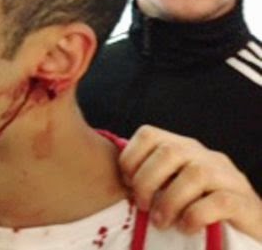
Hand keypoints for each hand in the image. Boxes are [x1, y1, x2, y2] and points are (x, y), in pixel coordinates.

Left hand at [120, 125, 261, 240]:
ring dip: (170, 201)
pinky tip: (186, 227)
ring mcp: (227, 176)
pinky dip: (196, 215)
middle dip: (147, 181)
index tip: (126, 184)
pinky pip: (219, 201)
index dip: (130, 157)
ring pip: (195, 174)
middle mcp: (204, 155)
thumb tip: (115, 178)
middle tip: (143, 206)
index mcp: (182, 147)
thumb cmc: (198, 207)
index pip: (149, 134)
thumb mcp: (170, 186)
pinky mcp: (244, 201)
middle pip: (169, 152)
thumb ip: (149, 178)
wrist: (247, 228)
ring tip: (161, 222)